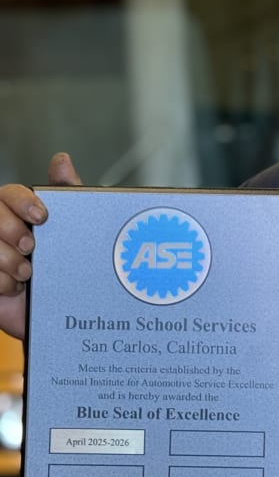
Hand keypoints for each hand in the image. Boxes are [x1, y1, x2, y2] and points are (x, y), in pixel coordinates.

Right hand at [0, 152, 80, 338]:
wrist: (62, 317)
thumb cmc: (67, 268)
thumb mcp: (73, 228)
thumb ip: (68, 194)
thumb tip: (60, 158)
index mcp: (20, 213)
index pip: (7, 193)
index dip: (21, 201)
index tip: (42, 216)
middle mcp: (1, 229)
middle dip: (9, 229)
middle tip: (31, 246)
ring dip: (6, 259)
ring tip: (28, 273)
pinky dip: (0, 281)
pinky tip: (16, 288)